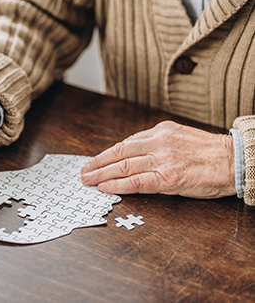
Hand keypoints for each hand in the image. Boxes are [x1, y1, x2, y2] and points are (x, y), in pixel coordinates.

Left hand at [81, 121, 235, 198]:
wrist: (236, 160)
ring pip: (123, 167)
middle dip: (97, 163)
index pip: (125, 143)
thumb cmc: (209, 152)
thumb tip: (133, 153)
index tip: (94, 160)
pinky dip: (117, 185)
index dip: (106, 154)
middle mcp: (158, 143)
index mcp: (160, 131)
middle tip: (83, 171)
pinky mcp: (168, 178)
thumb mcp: (180, 137)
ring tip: (88, 180)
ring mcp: (162, 160)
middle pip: (119, 153)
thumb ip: (156, 142)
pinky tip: (105, 188)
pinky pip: (136, 182)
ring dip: (101, 174)